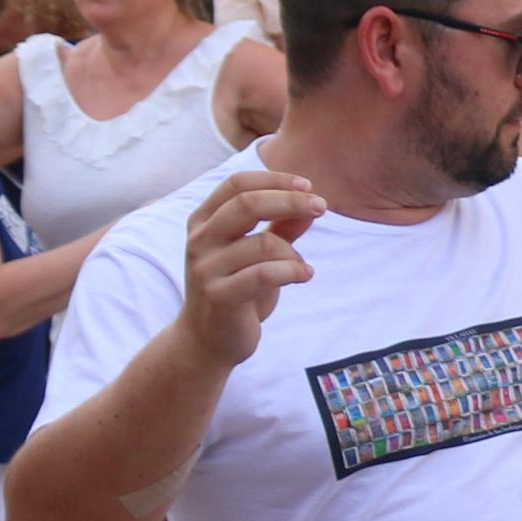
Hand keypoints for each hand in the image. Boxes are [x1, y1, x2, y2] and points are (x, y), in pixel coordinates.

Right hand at [177, 168, 322, 366]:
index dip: (274, 180)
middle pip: (246, 204)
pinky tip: (305, 275)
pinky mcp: (220, 296)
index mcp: (203, 221)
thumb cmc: (237, 289)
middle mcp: (199, 240)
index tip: (308, 186)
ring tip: (301, 267)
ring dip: (294, 253)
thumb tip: (311, 203)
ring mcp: (206, 269)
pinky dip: (294, 271)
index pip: (237, 184)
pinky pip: (265, 274)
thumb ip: (281, 228)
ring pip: (264, 244)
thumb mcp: (258, 253)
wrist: (207, 340)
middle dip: (290, 201)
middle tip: (322, 206)